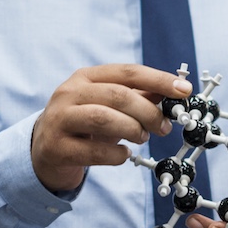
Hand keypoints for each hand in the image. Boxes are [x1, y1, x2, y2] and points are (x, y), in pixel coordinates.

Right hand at [31, 65, 190, 193]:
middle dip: (148, 111)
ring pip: (103, 119)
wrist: (42, 151)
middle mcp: (69, 93)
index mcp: (86, 77)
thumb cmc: (83, 125)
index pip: (127, 72)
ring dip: (132, 129)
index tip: (184, 91)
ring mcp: (60, 120)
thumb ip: (138, 97)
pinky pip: (94, 151)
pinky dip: (116, 154)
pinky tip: (123, 154)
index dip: (158, 79)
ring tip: (142, 138)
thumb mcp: (107, 106)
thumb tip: (174, 93)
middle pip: (118, 95)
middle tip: (163, 127)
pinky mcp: (56, 148)